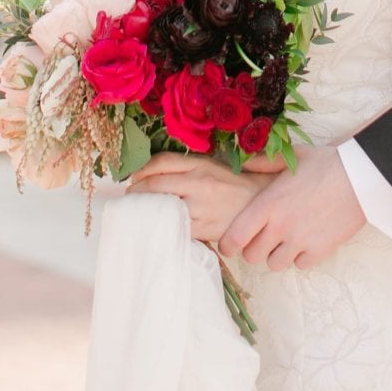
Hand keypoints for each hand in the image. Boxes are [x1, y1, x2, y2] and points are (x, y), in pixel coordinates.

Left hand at [128, 152, 274, 243]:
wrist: (260, 205)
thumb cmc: (234, 183)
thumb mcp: (212, 165)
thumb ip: (187, 166)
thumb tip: (154, 170)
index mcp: (200, 163)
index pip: (161, 162)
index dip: (142, 170)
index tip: (133, 177)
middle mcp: (198, 182)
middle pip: (156, 184)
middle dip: (137, 191)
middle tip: (131, 196)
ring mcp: (201, 206)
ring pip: (163, 207)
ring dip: (147, 211)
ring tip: (142, 212)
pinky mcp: (205, 228)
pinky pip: (177, 227)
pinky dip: (164, 226)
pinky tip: (160, 226)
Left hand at [218, 145, 365, 270]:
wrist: (359, 177)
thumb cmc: (324, 164)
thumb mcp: (290, 157)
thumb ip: (262, 162)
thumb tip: (240, 161)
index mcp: (268, 204)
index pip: (235, 237)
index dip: (228, 245)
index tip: (230, 243)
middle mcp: (280, 227)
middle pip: (252, 256)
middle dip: (254, 248)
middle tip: (262, 236)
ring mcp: (300, 241)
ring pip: (274, 264)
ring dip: (276, 254)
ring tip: (284, 239)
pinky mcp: (319, 251)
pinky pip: (299, 265)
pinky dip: (300, 257)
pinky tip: (305, 240)